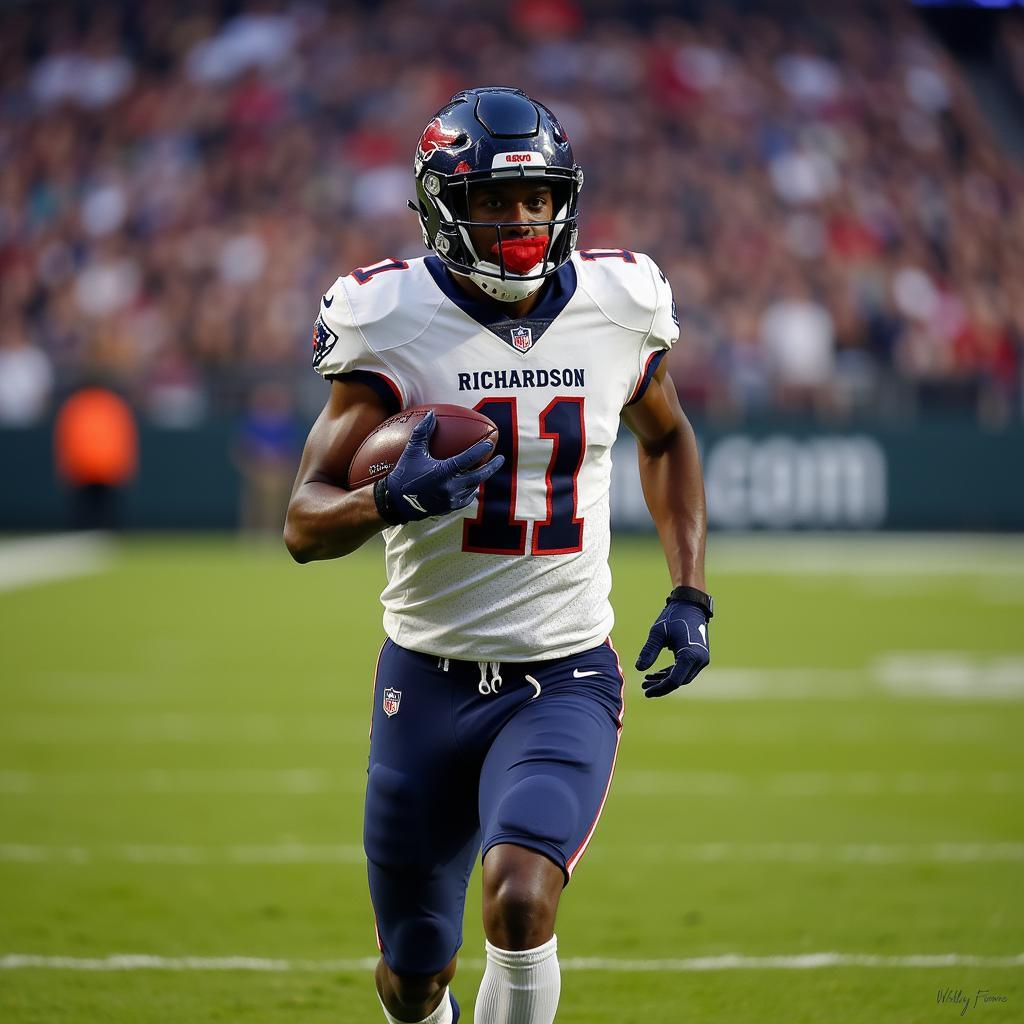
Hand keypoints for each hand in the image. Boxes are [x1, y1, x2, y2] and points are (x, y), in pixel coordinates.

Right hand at [381, 410, 503, 523]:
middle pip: (479, 476)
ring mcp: (451, 499)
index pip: (468, 459)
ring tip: (486, 469)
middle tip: (501, 459)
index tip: (490, 442)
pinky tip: (473, 485)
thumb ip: (423, 432)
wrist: (394, 503)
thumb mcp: (412, 451)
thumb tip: (432, 415)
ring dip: (481, 478)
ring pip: (474, 487)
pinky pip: (466, 498)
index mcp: (444, 472)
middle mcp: (450, 487)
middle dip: (492, 467)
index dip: (481, 450)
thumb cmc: (403, 474)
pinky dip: (471, 490)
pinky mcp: (449, 508)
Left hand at [635, 598, 709, 696]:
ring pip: (682, 677)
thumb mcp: (657, 633)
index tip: (645, 692)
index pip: (674, 681)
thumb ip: (649, 651)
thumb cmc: (673, 616)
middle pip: (679, 681)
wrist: (690, 604)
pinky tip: (657, 673)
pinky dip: (672, 672)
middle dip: (661, 685)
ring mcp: (701, 659)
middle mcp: (699, 660)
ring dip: (665, 679)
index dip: (660, 688)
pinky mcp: (699, 656)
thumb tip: (639, 668)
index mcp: (690, 656)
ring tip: (647, 680)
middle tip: (643, 685)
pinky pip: (685, 670)